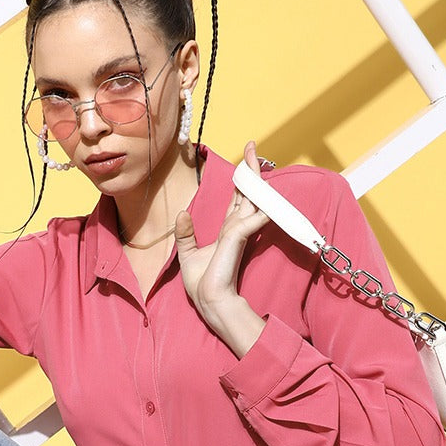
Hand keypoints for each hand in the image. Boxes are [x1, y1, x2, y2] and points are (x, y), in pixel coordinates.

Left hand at [174, 140, 269, 354]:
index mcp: (228, 229)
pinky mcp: (237, 239)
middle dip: (251, 169)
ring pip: (253, 199)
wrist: (208, 299)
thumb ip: (185, 234)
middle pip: (249, 192)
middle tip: (252, 146)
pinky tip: (264, 193)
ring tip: (255, 158)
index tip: (243, 158)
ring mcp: (239, 232)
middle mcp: (237, 227)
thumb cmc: (202, 282)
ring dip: (256, 179)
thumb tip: (181, 213)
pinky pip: (250, 217)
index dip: (241, 179)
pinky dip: (259, 206)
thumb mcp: (187, 254)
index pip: (238, 198)